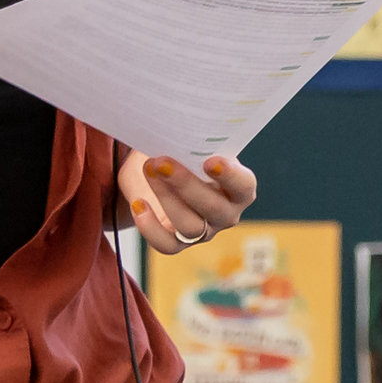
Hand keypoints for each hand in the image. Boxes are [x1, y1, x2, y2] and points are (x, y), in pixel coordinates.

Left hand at [122, 151, 254, 253]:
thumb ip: (189, 145)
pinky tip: (138, 204)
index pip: (243, 186)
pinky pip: (167, 245)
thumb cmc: (182, 153)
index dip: (230, 176)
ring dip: (166, 197)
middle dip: (185, 184)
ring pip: (190, 226)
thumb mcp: (189, 145)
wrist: (159, 171)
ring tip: (149, 170)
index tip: (210, 161)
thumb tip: (175, 137)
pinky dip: (150, 227)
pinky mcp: (178, 243)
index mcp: (238, 187)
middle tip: (162, 161)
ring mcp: (204, 232)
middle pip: (213, 208)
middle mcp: (226, 213)